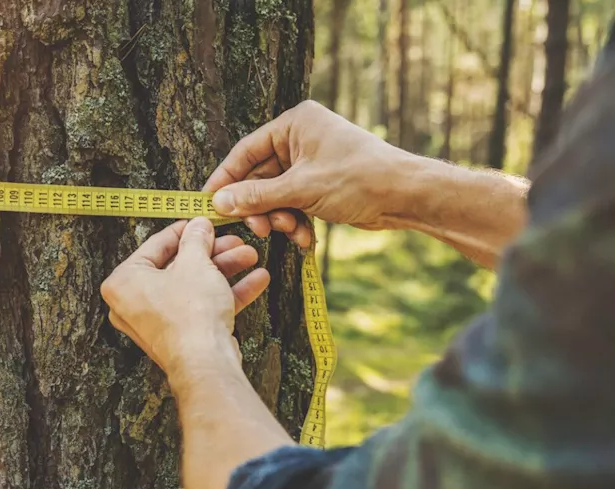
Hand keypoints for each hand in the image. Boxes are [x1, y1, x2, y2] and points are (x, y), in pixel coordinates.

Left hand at [102, 217, 270, 381]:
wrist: (205, 362)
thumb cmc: (189, 316)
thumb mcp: (195, 263)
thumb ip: (196, 240)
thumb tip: (198, 227)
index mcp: (124, 282)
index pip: (156, 245)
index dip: (185, 231)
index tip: (201, 223)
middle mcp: (135, 304)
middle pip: (180, 267)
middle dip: (214, 253)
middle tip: (233, 241)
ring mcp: (159, 322)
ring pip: (195, 286)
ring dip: (226, 271)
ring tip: (249, 257)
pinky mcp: (181, 336)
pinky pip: (203, 307)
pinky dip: (227, 294)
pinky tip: (255, 280)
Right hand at [204, 100, 432, 246]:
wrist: (405, 196)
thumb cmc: (358, 178)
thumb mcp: (301, 189)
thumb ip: (257, 197)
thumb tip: (219, 203)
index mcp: (295, 124)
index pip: (246, 151)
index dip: (226, 179)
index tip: (209, 203)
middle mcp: (301, 140)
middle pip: (259, 177)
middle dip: (260, 207)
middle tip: (258, 229)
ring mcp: (311, 164)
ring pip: (276, 196)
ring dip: (279, 218)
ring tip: (291, 231)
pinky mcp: (320, 186)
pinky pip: (294, 205)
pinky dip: (296, 222)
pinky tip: (306, 238)